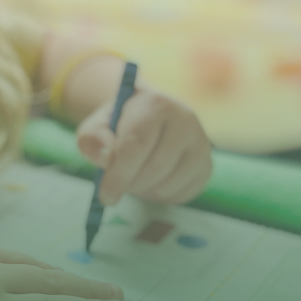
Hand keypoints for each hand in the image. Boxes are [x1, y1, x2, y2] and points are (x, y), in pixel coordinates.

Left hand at [76, 88, 211, 205]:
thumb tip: (107, 159)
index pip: (137, 144)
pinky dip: (160, 197)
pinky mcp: (207, 165)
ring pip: (169, 185)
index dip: (119, 174)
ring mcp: (201, 143)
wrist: (146, 120)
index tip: (105, 195)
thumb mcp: (95, 127)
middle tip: (115, 187)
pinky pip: (182, 195)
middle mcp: (185, 119)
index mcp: (155, 103)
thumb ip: (93, 140)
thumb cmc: (117, 125)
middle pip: (155, 167)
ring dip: (144, 191)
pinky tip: (150, 182)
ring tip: (132, 178)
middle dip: (130, 184)